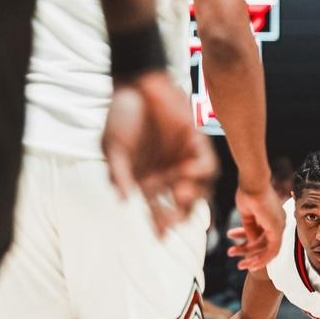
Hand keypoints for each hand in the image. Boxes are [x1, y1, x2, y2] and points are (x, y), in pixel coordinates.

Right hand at [103, 70, 217, 235]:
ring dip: (192, 198)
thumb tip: (122, 201)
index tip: (159, 234)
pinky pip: (206, 167)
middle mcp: (168, 177)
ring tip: (182, 195)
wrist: (138, 84)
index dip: (159, 224)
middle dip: (178, 217)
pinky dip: (200, 173)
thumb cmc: (121, 116)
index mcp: (147, 182)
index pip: (156, 211)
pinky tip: (186, 170)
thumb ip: (120, 175)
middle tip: (173, 221)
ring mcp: (184, 162)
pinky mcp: (198, 146)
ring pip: (198, 191)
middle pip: (181, 207)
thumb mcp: (113, 148)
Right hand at [230, 185, 284, 270]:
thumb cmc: (247, 192)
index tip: (239, 252)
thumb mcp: (247, 216)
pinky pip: (272, 249)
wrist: (251, 182)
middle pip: (267, 246)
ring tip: (240, 266)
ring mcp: (280, 225)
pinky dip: (262, 257)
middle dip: (253, 257)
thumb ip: (250, 229)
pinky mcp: (277, 228)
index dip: (252, 247)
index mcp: (273, 217)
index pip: (263, 237)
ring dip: (255, 260)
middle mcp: (280, 222)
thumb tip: (250, 242)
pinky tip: (250, 263)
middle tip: (240, 265)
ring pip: (269, 250)